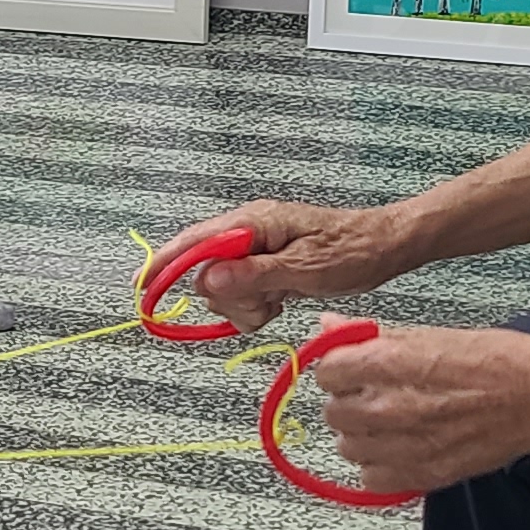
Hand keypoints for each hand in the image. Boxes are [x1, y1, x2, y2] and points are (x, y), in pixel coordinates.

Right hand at [156, 198, 415, 330]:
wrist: (386, 247)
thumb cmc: (353, 252)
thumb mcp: (306, 269)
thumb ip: (254, 275)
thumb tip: (206, 279)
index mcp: (253, 223)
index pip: (194, 242)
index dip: (164, 264)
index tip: (143, 290)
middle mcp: (248, 231)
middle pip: (205, 272)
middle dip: (228, 297)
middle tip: (266, 303)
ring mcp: (256, 249)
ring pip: (223, 288)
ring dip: (245, 305)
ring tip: (280, 301)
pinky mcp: (266, 265)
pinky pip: (242, 293)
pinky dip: (256, 306)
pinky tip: (281, 302)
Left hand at [301, 319, 529, 496]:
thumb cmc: (497, 360)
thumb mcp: (430, 333)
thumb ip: (371, 337)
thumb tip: (330, 327)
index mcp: (387, 364)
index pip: (326, 371)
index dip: (339, 367)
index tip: (352, 368)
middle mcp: (388, 407)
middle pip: (333, 411)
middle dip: (350, 400)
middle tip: (377, 393)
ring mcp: (403, 446)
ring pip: (348, 447)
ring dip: (363, 434)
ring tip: (393, 421)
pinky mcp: (421, 475)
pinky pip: (372, 479)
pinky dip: (380, 466)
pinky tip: (402, 448)